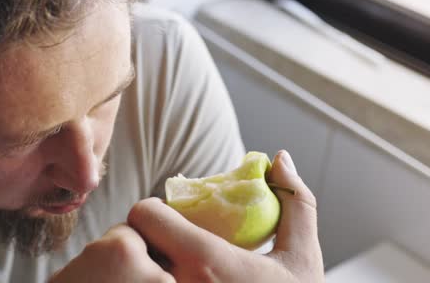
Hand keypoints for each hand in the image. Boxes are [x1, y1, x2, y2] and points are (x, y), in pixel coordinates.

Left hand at [50, 150, 324, 281]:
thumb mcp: (303, 259)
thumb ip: (296, 203)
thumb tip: (279, 158)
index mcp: (205, 262)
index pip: (143, 215)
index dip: (154, 211)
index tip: (171, 219)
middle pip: (129, 244)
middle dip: (144, 240)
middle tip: (166, 247)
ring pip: (126, 273)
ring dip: (141, 267)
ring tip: (166, 270)